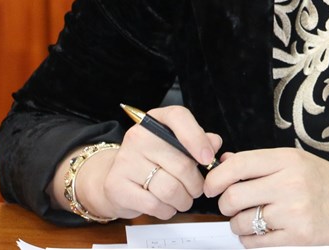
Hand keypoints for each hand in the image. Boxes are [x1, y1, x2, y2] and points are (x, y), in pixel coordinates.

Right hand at [52, 105, 221, 220]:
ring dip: (184, 200)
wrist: (115, 177)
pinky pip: (155, 205)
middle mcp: (138, 136)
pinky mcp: (117, 186)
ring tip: (183, 199)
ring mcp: (125, 161)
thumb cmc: (152, 160)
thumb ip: (197, 141)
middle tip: (196, 189)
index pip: (179, 117)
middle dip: (196, 184)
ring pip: (170, 189)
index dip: (198, 139)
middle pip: (182, 165)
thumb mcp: (174, 145)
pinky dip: (167, 210)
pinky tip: (166, 205)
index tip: (208, 159)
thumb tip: (214, 143)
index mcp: (155, 120)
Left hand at [203, 148, 328, 249]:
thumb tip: (225, 163)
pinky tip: (264, 232)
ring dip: (238, 224)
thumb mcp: (299, 162)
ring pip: (240, 222)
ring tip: (253, 219)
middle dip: (225, 204)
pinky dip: (251, 240)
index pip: (238, 165)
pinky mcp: (297, 236)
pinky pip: (255, 242)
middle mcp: (290, 183)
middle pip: (233, 196)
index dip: (216, 178)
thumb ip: (262, 163)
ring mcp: (294, 211)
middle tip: (232, 205)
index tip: (211, 186)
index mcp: (289, 159)